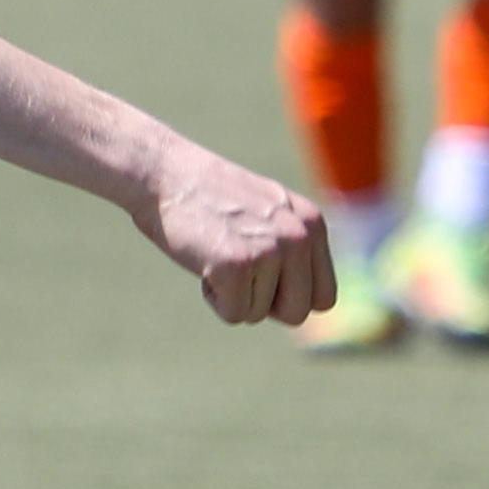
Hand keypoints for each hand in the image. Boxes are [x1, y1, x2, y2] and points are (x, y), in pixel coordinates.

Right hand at [132, 137, 336, 327]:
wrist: (165, 174)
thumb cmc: (209, 197)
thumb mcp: (269, 213)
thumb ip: (292, 246)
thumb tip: (306, 303)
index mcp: (312, 225)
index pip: (324, 297)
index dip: (290, 299)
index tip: (262, 282)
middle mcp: (299, 237)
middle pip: (297, 313)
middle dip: (264, 305)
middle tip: (238, 276)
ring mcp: (269, 251)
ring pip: (260, 315)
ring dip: (233, 296)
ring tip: (216, 256)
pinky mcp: (236, 265)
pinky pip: (233, 314)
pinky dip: (213, 297)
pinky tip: (203, 263)